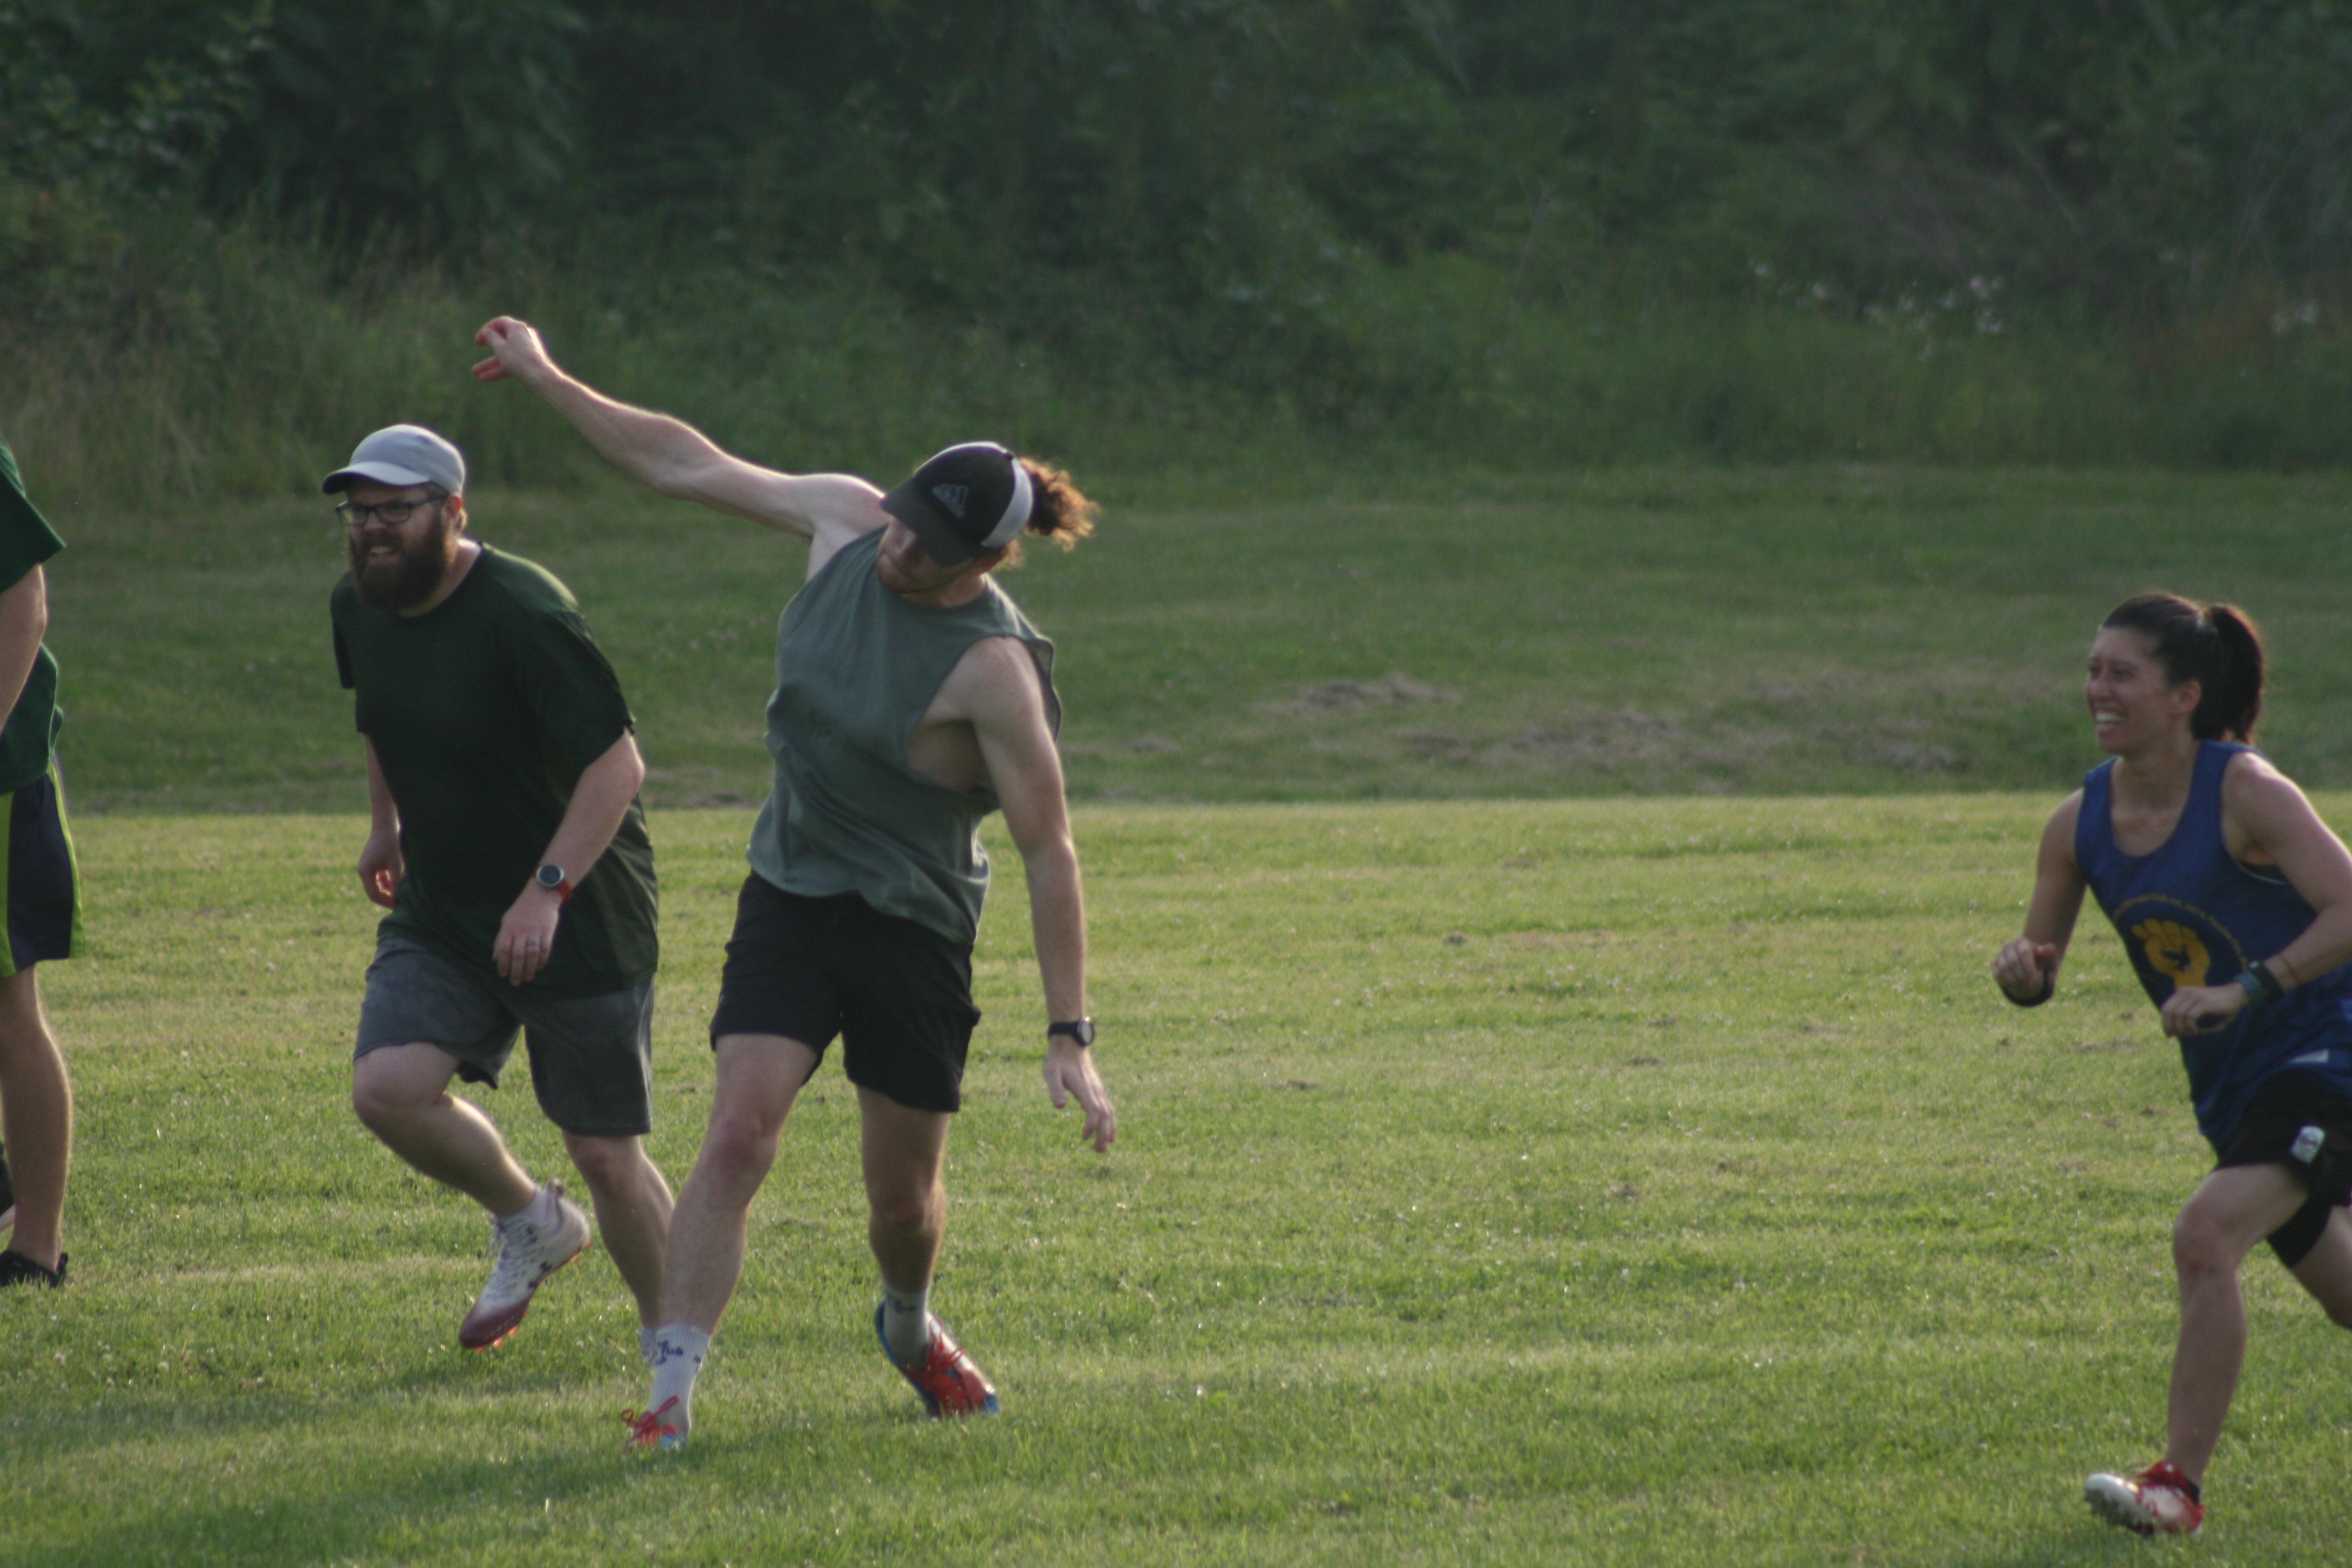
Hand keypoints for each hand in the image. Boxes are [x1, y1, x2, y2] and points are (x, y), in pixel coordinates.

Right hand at [358, 831, 403, 908]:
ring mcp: (367, 867)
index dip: (386, 902)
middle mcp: (363, 870)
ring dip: (388, 890)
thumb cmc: (391, 843)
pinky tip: (399, 883)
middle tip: (403, 903)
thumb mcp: (396, 863)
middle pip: (374, 892)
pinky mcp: (373, 863)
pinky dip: (388, 882)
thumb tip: (398, 898)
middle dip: (388, 898)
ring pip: (377, 885)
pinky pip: (379, 878)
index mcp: (365, 872)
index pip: (373, 895)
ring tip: (402, 894)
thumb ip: (396, 881)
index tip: (399, 906)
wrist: (386, 824)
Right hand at [471, 316, 553, 385]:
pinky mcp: (530, 361)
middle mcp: (524, 335)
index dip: (487, 329)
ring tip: (475, 373)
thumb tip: (488, 332)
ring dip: (490, 363)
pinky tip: (485, 378)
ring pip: (506, 354)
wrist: (540, 377)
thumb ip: (490, 337)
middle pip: (503, 337)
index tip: (478, 338)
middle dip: (488, 345)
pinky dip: (499, 369)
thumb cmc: (518, 359)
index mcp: (517, 327)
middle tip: (478, 345)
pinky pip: (512, 363)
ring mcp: (528, 349)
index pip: (500, 322)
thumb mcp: (500, 347)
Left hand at [493, 884, 561, 985]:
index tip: (503, 974)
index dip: (502, 964)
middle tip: (515, 982)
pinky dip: (542, 960)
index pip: (503, 949)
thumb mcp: (506, 921)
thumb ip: (501, 939)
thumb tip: (495, 957)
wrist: (541, 895)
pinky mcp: (547, 931)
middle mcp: (521, 931)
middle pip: (517, 955)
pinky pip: (545, 949)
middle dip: (515, 971)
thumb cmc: (521, 909)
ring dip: (529, 969)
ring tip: (527, 978)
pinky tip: (539, 967)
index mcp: (508, 928)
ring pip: (531, 954)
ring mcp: (535, 931)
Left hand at [1043, 1035, 1115, 1152]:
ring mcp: (1099, 1090)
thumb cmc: (1057, 1060)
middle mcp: (1095, 1090)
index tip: (1083, 1138)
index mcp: (1084, 1088)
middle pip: (1105, 1115)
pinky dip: (1110, 1122)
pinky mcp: (1098, 1090)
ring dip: (1108, 1130)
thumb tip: (1059, 1107)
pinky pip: (1108, 1108)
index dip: (1091, 1126)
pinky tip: (1108, 1132)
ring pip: (1109, 1112)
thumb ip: (1055, 1089)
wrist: (1070, 1044)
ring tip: (1103, 1147)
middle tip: (1098, 1152)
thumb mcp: (1050, 1072)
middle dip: (1103, 1134)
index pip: (1093, 1111)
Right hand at [1991, 937, 2058, 1000]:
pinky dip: (2005, 981)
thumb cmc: (2035, 959)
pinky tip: (2013, 983)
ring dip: (2013, 979)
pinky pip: (1997, 974)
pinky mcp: (1994, 963)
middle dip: (2021, 975)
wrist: (2023, 962)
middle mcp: (2008, 946)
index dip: (2029, 968)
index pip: (2024, 953)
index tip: (2033, 980)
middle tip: (2028, 983)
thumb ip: (2046, 953)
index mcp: (2021, 942)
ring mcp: (2000, 954)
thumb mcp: (2042, 957)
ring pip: (2004, 969)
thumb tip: (2051, 948)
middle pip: (2013, 962)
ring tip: (2021, 983)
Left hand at [2161, 982, 2245, 1037]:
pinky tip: (2195, 1031)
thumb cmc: (2214, 1003)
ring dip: (2182, 1028)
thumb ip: (2184, 1012)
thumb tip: (2173, 1030)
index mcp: (2181, 992)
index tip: (2169, 1034)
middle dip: (2170, 1026)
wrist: (2234, 995)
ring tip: (2189, 1033)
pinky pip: (2190, 1017)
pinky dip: (2190, 1026)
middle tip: (2177, 1036)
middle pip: (2169, 1012)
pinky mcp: (2203, 1002)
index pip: (2165, 1009)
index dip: (2165, 1023)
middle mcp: (2185, 992)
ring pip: (2178, 1015)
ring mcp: (2194, 996)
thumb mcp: (2195, 1005)